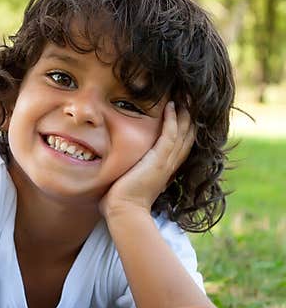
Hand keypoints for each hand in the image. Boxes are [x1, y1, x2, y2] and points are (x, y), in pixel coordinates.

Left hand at [100, 101, 195, 219]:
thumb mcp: (129, 179)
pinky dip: (172, 120)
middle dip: (191, 115)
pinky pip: (170, 135)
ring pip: (183, 132)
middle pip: (187, 135)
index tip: (184, 109)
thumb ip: (129, 169)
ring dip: (185, 112)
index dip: (184, 126)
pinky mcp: (159, 160)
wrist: (123, 212)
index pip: (180, 143)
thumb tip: (117, 164)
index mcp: (165, 168)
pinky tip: (172, 106)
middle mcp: (170, 164)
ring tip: (186, 95)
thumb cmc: (120, 200)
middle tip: (191, 96)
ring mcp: (166, 162)